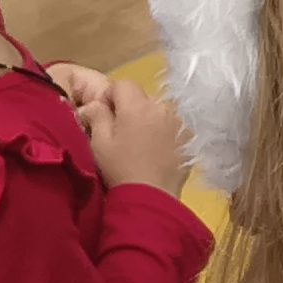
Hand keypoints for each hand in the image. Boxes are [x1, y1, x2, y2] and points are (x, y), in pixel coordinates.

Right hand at [73, 71, 190, 192]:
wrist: (151, 197)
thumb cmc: (120, 169)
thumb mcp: (100, 143)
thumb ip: (96, 116)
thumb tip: (92, 103)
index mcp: (137, 105)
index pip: (123, 84)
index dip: (111, 97)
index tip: (105, 115)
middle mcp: (162, 107)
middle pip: (143, 97)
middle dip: (130, 108)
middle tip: (122, 132)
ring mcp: (179, 121)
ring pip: (159, 110)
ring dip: (149, 119)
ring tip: (141, 143)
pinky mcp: (189, 136)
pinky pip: (173, 124)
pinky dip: (165, 131)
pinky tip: (158, 150)